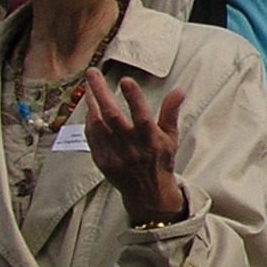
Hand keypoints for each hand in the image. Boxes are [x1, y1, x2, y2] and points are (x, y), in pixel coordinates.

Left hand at [82, 70, 188, 226]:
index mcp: (150, 139)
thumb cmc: (161, 161)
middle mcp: (130, 146)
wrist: (148, 192)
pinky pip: (92, 137)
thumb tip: (179, 90)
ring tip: (87, 86)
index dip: (133, 97)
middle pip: (112, 115)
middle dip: (100, 92)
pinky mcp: (102, 160)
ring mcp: (114, 154)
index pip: (141, 115)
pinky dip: (89, 121)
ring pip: (97, 124)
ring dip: (90, 104)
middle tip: (92, 73)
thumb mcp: (171, 137)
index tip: (125, 80)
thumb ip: (171, 112)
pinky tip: (89, 109)